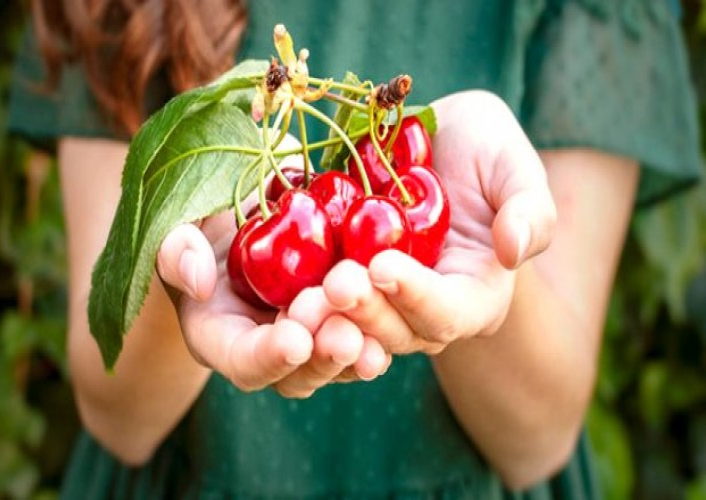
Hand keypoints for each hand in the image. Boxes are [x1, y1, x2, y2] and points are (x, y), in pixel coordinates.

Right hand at [154, 138, 390, 397]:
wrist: (255, 191)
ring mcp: (312, 331)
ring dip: (360, 350)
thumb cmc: (208, 205)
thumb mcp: (181, 217)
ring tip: (376, 332)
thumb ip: (176, 249)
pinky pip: (372, 331)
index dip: (267, 357)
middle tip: (344, 331)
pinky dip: (387, 323)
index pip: (240, 361)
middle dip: (323, 356)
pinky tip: (401, 304)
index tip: (294, 338)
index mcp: (220, 330)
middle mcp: (269, 343)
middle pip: (298, 375)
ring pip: (340, 363)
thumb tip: (199, 282)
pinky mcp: (347, 313)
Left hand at [302, 90, 556, 354]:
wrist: (431, 139)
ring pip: (355, 327)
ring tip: (303, 297)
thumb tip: (515, 251)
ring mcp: (381, 301)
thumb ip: (531, 208)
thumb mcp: (513, 164)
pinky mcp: (343, 281)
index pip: (450, 313)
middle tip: (335, 284)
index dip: (419, 297)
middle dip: (367, 312)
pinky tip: (280, 288)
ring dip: (330, 318)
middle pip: (398, 332)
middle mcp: (426, 309)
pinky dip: (302, 301)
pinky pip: (322, 303)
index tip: (384, 266)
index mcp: (475, 293)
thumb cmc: (482, 149)